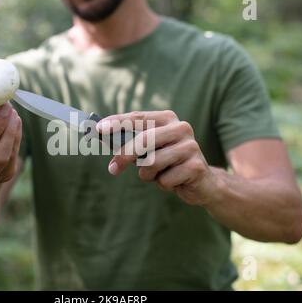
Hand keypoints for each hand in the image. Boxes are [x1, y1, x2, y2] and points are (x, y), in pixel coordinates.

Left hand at [96, 110, 218, 204]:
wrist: (202, 183)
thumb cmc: (168, 163)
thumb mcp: (148, 150)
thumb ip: (130, 142)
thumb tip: (102, 136)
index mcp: (167, 118)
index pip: (138, 118)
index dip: (117, 122)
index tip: (99, 129)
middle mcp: (181, 128)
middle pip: (144, 139)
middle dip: (125, 155)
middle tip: (113, 169)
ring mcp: (190, 146)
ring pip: (152, 163)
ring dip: (148, 175)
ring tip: (158, 175)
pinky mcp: (196, 167)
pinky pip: (165, 180)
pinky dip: (163, 185)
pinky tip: (175, 181)